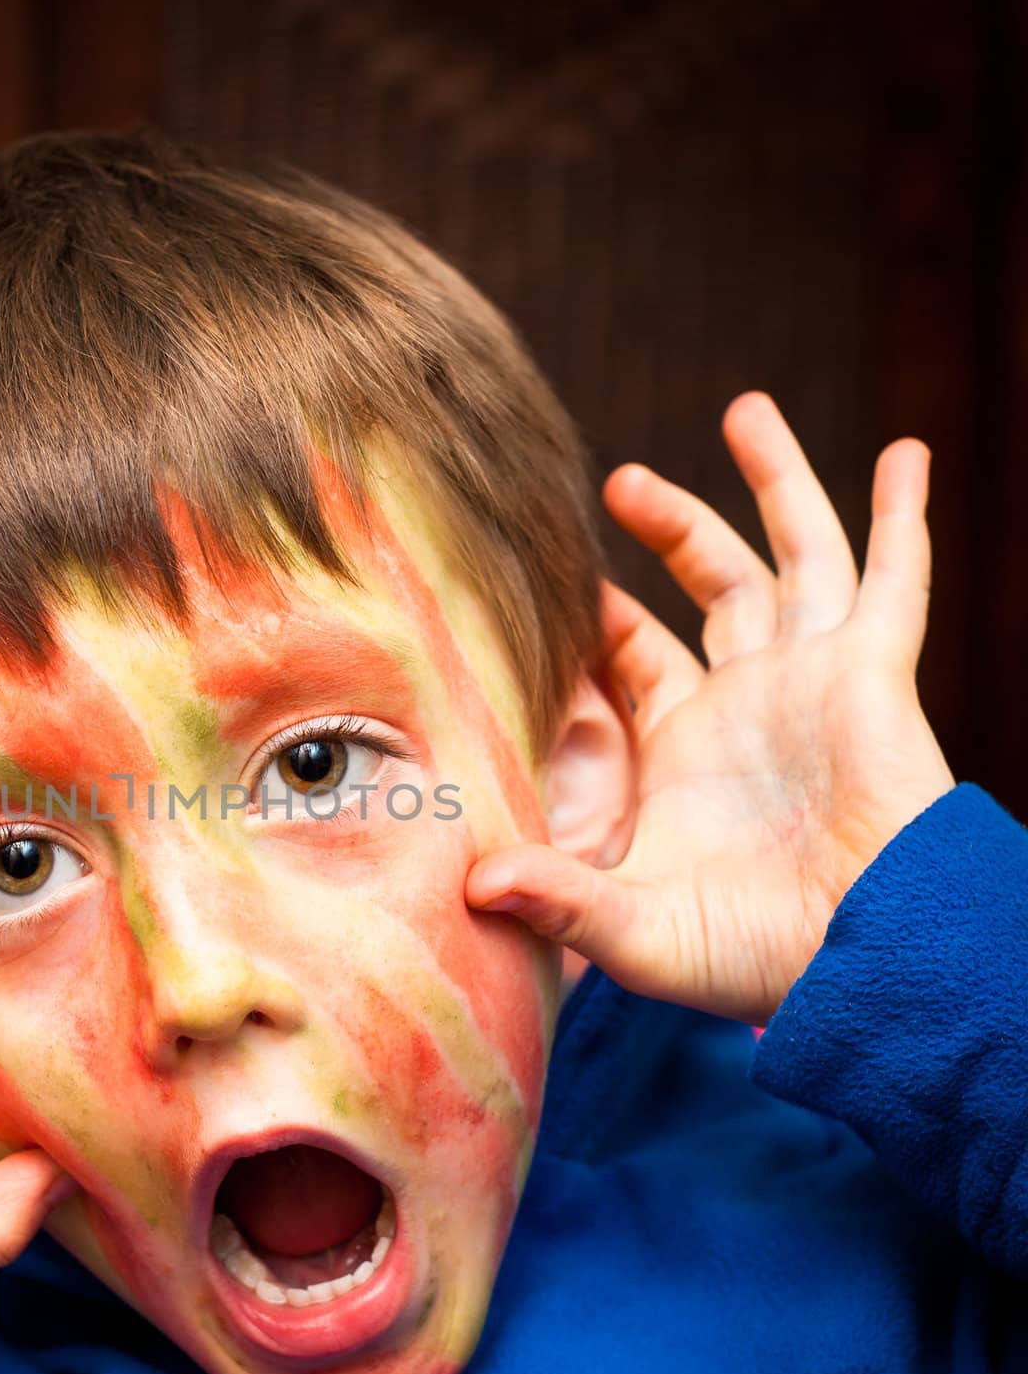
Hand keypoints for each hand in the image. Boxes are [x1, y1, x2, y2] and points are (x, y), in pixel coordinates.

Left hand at [467, 392, 955, 1027]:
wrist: (864, 966)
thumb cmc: (752, 960)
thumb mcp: (634, 925)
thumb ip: (556, 895)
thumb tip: (468, 887)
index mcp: (687, 749)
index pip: (636, 657)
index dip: (602, 619)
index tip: (559, 575)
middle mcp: (750, 701)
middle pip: (713, 585)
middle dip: (675, 525)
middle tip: (620, 477)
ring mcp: (814, 680)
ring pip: (795, 555)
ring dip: (775, 482)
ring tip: (744, 408)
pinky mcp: (874, 674)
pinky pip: (892, 577)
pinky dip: (901, 516)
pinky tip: (905, 453)